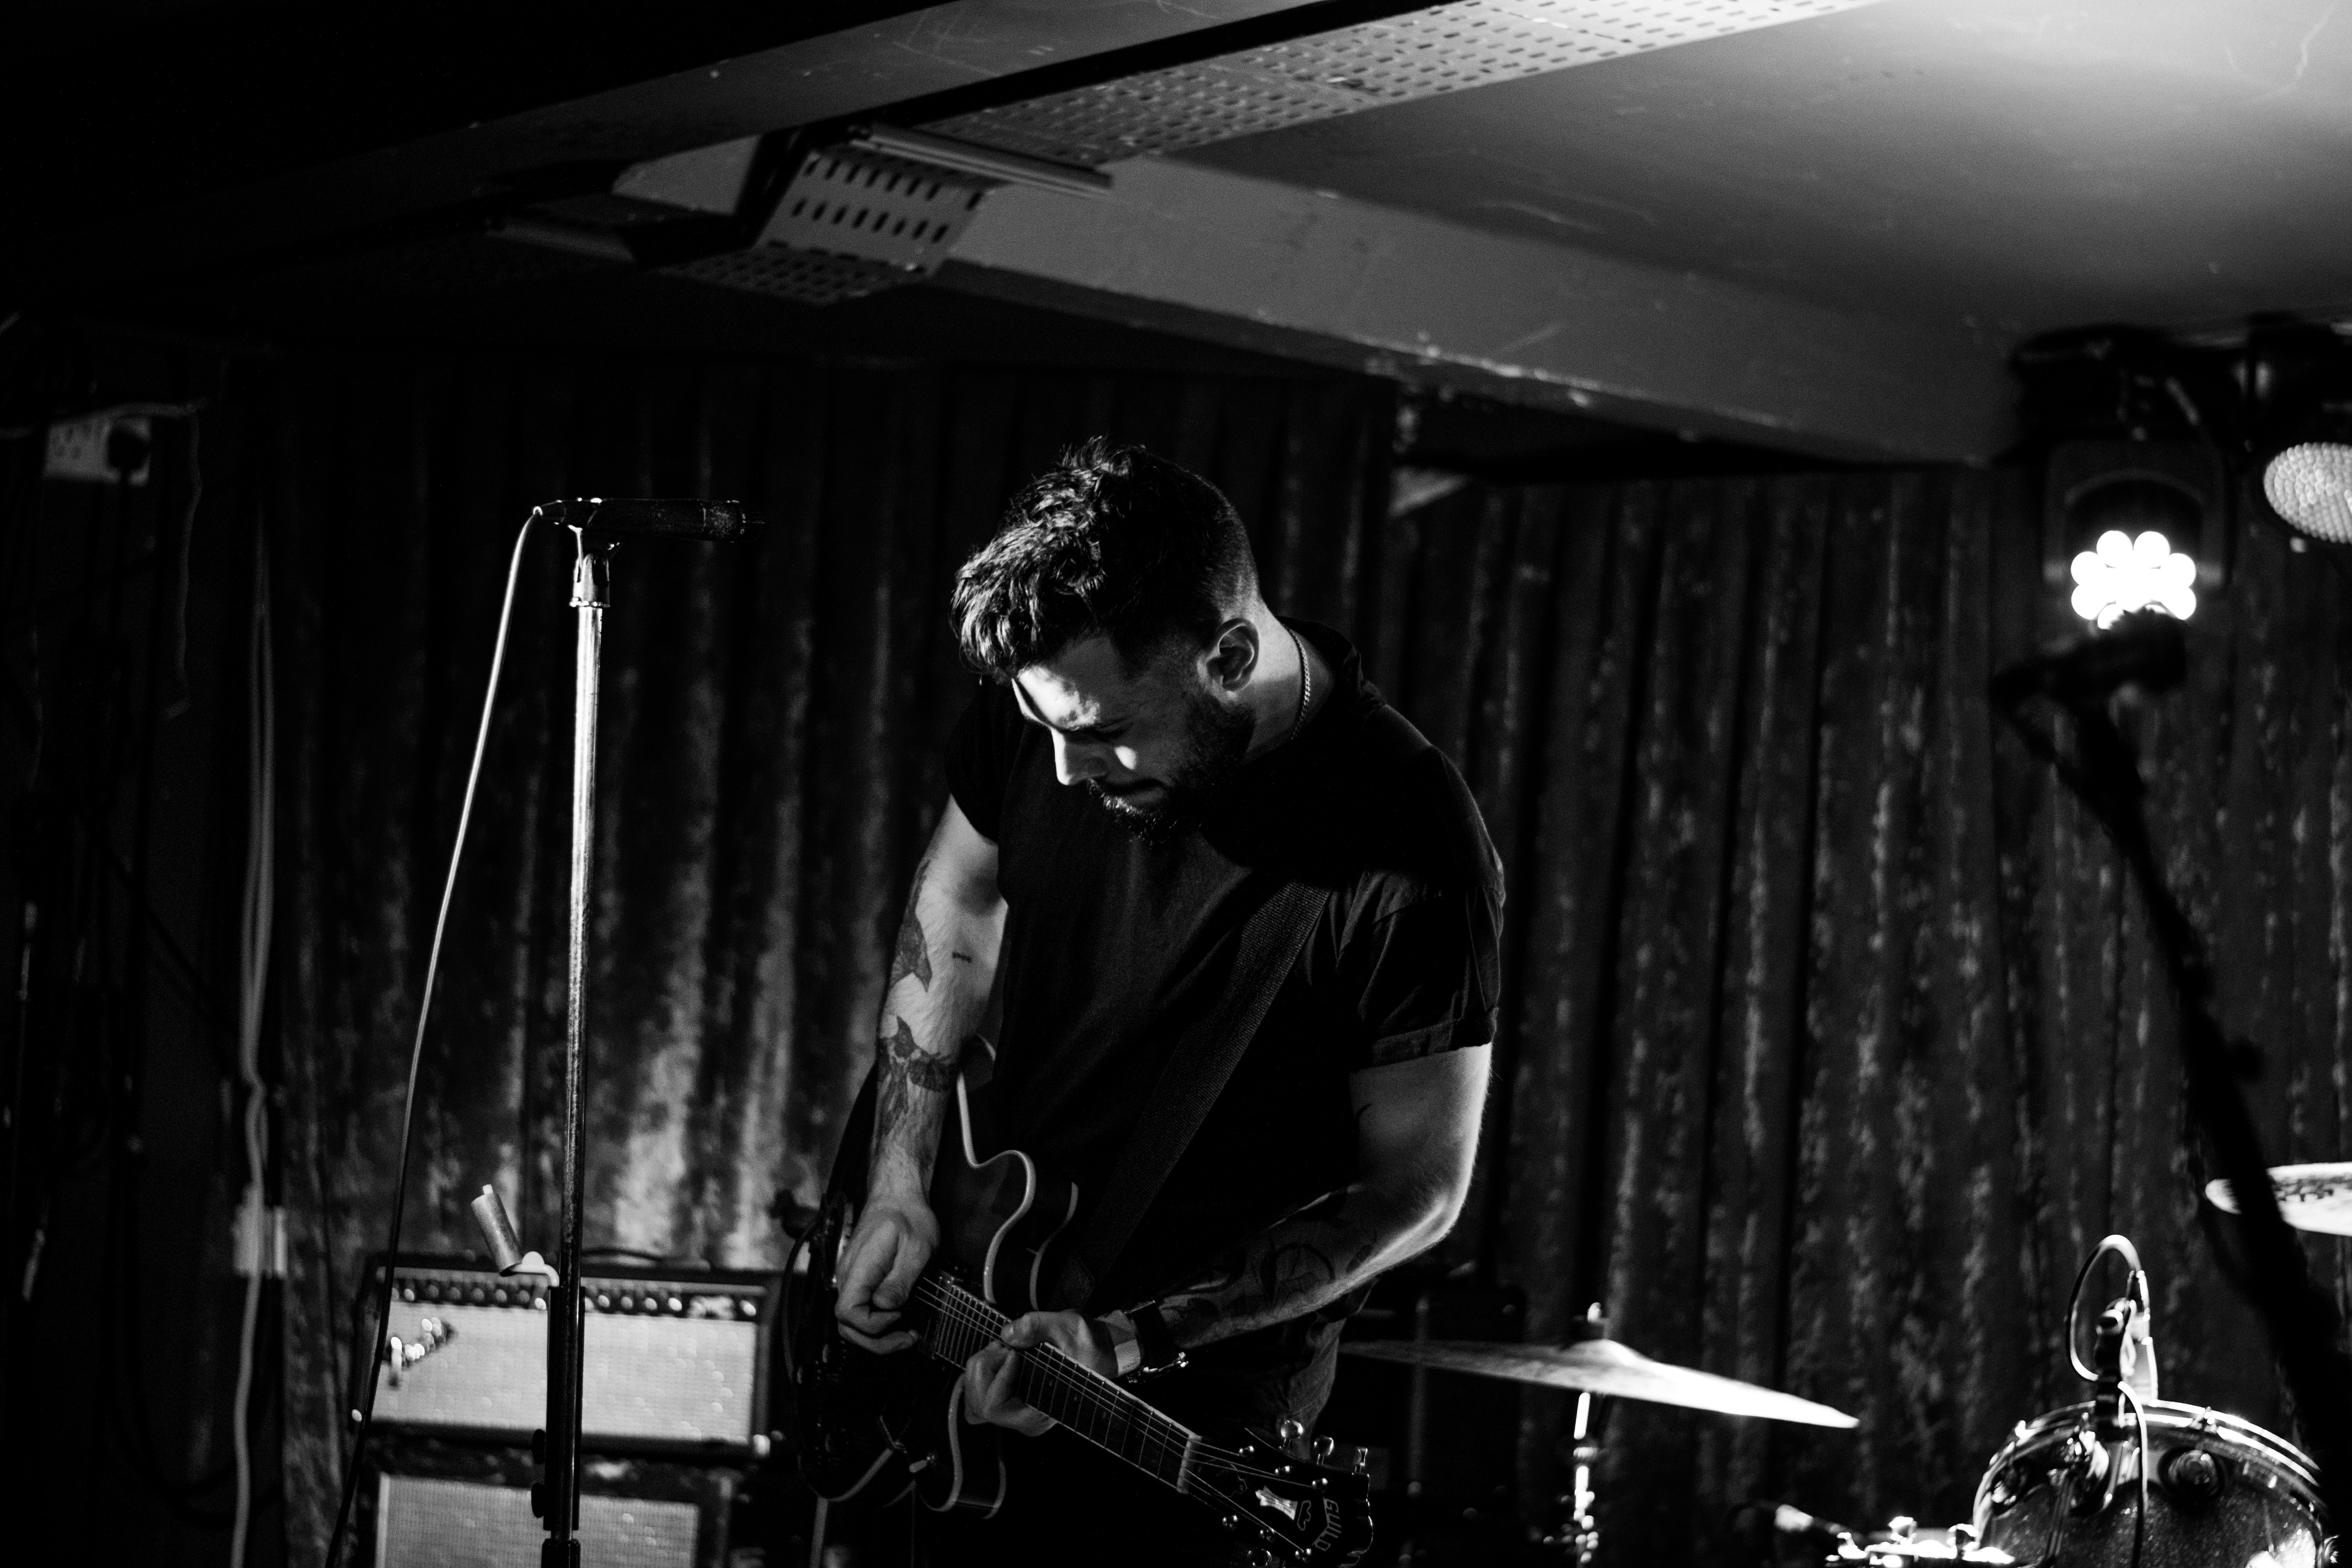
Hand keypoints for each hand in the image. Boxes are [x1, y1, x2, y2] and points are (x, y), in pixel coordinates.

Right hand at [833, 1197, 938, 1352]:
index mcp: (859, 1268)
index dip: (872, 1325)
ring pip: (851, 1322)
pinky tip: (898, 1320)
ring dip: (876, 1336)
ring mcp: (852, 1279)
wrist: (896, 1196)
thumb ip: (901, 1279)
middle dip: (875, 1341)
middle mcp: (848, 1276)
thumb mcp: (916, 1247)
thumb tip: (887, 1307)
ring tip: (906, 1334)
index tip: (899, 1317)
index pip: (847, 1312)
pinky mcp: (860, 1281)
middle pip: (845, 1324)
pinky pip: (860, 1310)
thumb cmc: (908, 1216)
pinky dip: (877, 1323)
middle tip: (907, 1339)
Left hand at [961, 1310, 1118, 1436]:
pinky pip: (979, 1393)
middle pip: (977, 1405)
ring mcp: (1017, 1410)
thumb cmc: (1088, 1344)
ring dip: (980, 1369)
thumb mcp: (1068, 1327)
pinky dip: (981, 1372)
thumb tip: (1006, 1334)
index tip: (1015, 1353)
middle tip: (1003, 1347)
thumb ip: (1036, 1327)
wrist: (1100, 1349)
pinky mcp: (1011, 1398)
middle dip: (983, 1368)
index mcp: (1040, 1411)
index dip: (997, 1375)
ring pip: (973, 1401)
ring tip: (1002, 1349)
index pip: (993, 1406)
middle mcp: (1025, 1418)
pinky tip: (997, 1354)